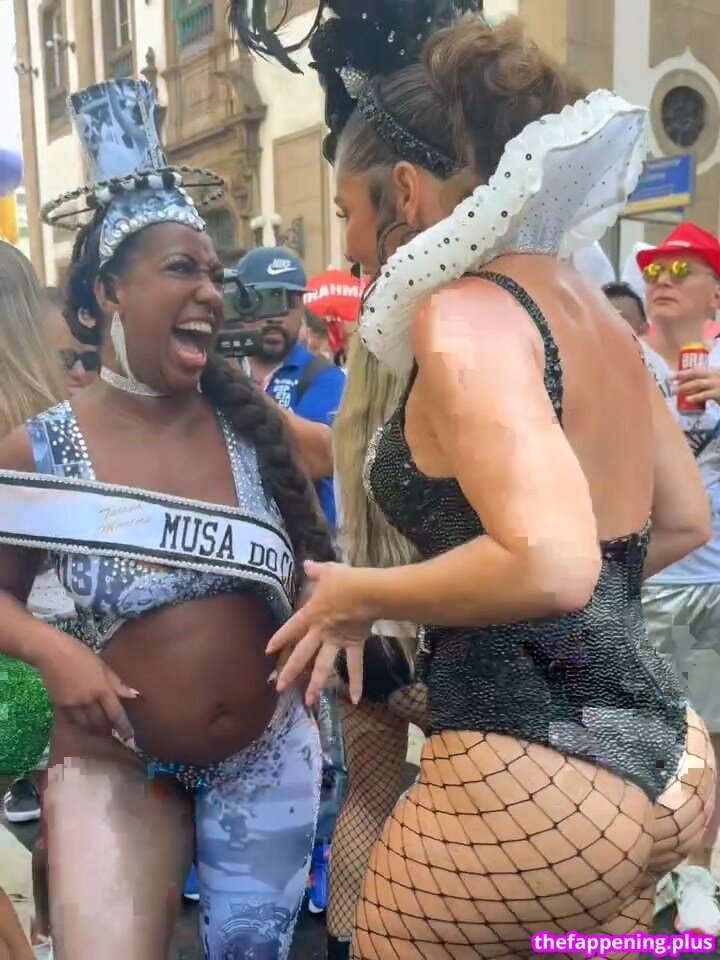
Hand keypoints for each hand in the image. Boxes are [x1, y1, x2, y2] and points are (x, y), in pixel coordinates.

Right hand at [35, 629, 138, 743]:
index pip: (116, 714)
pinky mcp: (59, 706)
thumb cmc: (81, 655)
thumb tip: (135, 696)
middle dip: (108, 729)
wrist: (52, 653)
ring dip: (94, 728)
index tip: (129, 738)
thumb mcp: (103, 666)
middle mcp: (88, 700)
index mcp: (102, 689)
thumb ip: (118, 684)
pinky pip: (72, 721)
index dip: (124, 728)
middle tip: (111, 730)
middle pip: (101, 724)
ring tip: (98, 727)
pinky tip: (82, 720)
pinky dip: (79, 723)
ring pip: (86, 726)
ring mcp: (73, 705)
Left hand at [267, 560, 373, 705]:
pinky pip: (355, 666)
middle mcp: (321, 632)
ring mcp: (337, 641)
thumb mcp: (328, 571)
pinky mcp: (354, 644)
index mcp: (311, 615)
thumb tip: (306, 564)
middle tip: (278, 688)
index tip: (267, 651)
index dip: (279, 639)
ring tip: (308, 701)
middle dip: (289, 671)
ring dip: (315, 684)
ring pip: (323, 666)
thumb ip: (315, 570)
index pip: (290, 629)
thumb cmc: (345, 580)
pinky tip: (354, 700)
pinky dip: (356, 683)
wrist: (367, 592)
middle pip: (302, 655)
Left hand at [673, 366, 719, 403]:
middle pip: (695, 373)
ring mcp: (716, 384)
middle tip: (670, 379)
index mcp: (712, 372)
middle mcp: (714, 375)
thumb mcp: (712, 384)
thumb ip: (701, 385)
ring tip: (674, 391)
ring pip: (698, 383)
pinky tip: (687, 399)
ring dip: (684, 387)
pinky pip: (705, 395)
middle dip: (681, 376)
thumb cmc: (719, 389)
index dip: (683, 372)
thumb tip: (683, 387)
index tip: (673, 375)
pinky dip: (696, 397)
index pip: (696, 370)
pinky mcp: (718, 393)